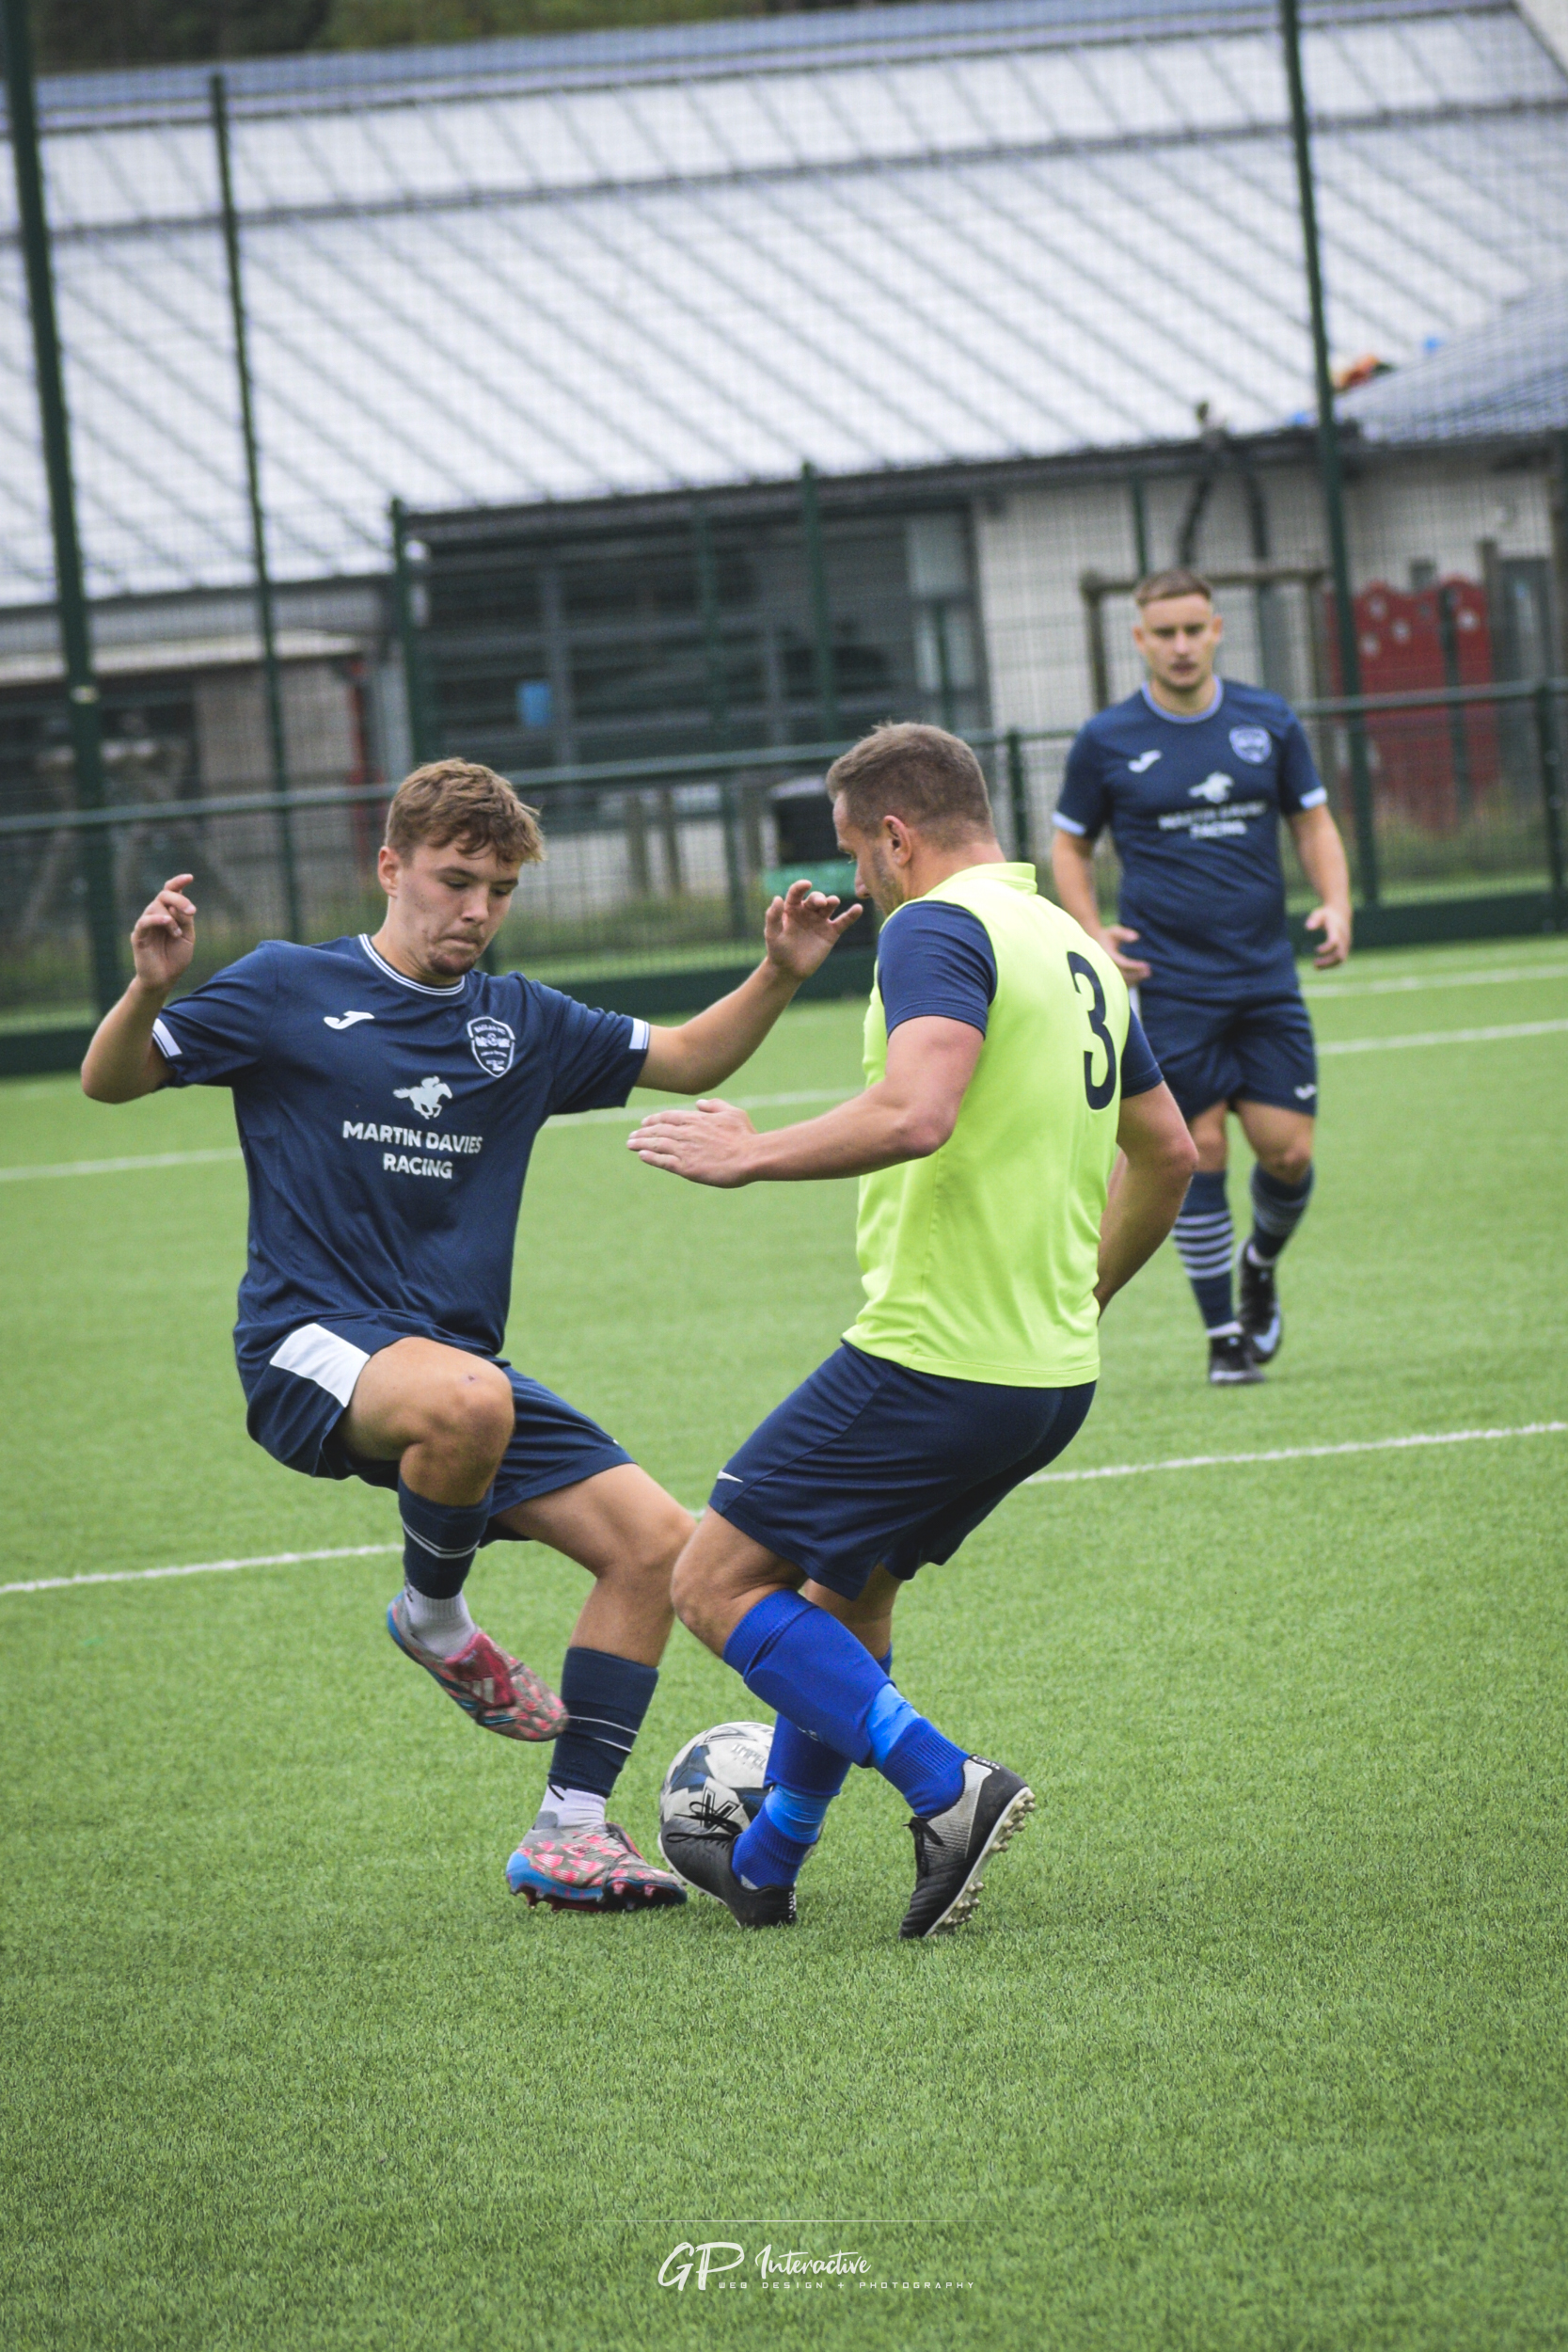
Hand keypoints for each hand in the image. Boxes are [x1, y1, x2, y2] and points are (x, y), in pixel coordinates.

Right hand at [130, 874, 195, 993]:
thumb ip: (185, 920)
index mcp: (168, 913)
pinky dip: (157, 919)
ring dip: (171, 918)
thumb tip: (181, 906)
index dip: (178, 882)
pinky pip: (144, 921)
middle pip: (164, 895)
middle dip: (180, 900)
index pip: (170, 891)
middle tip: (192, 911)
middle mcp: (155, 915)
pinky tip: (168, 923)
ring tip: (177, 934)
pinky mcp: (138, 936)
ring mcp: (146, 924)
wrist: (163, 979)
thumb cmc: (175, 957)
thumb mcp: (187, 936)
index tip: (189, 877)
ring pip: (155, 907)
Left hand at [627, 1098, 758, 1186]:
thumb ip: (715, 1106)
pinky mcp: (687, 1167)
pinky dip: (651, 1158)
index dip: (654, 1119)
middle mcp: (687, 1133)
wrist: (750, 1157)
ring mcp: (685, 1150)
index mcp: (697, 1119)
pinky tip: (641, 1156)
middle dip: (642, 1132)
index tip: (644, 1123)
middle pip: (658, 1130)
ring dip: (641, 1144)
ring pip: (657, 1145)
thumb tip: (699, 1103)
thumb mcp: (733, 1113)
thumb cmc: (745, 1135)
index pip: (668, 1117)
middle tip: (631, 1136)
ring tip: (630, 1144)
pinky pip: (663, 1161)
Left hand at [763, 877, 862, 981]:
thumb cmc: (778, 951)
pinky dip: (851, 915)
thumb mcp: (772, 934)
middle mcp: (807, 911)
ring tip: (833, 902)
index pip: (796, 893)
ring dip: (832, 901)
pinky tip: (858, 909)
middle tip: (820, 903)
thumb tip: (777, 898)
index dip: (801, 887)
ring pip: (829, 906)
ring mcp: (820, 921)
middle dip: (818, 898)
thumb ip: (773, 917)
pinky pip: (843, 922)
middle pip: (815, 899)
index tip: (806, 884)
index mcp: (792, 909)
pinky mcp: (831, 933)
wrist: (789, 970)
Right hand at [1100, 924, 1150, 983]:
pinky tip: (1139, 977)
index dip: (1135, 966)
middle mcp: (1104, 966)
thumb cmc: (1105, 937)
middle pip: (1122, 975)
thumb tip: (1137, 937)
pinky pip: (1118, 984)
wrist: (1092, 944)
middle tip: (1149, 972)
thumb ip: (1124, 933)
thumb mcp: (1114, 931)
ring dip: (1135, 980)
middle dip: (1136, 975)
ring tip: (1147, 974)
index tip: (1146, 965)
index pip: (1123, 963)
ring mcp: (1104, 974)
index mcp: (1106, 955)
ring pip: (1120, 982)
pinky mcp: (1106, 978)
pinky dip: (1129, 982)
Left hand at [1305, 903, 1350, 968]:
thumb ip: (1314, 920)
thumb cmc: (1327, 915)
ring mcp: (1346, 944)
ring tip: (1315, 966)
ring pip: (1341, 959)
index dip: (1326, 948)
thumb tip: (1308, 928)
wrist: (1342, 913)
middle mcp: (1344, 938)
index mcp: (1337, 930)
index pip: (1334, 942)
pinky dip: (1331, 965)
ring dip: (1329, 965)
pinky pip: (1341, 960)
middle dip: (1327, 961)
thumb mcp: (1319, 913)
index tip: (1316, 950)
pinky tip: (1321, 966)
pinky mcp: (1346, 948)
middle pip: (1339, 954)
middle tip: (1314, 964)